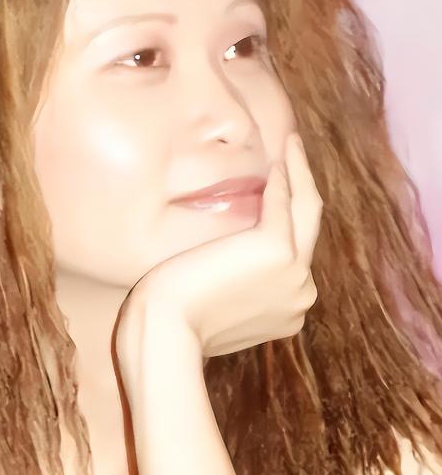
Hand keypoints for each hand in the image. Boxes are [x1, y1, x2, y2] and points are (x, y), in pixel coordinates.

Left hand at [116, 132, 322, 359]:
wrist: (166, 329)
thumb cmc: (176, 319)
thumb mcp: (215, 305)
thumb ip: (235, 286)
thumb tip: (226, 265)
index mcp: (288, 308)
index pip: (294, 253)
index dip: (287, 217)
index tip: (278, 191)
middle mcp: (302, 293)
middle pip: (309, 229)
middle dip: (304, 188)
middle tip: (295, 156)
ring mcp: (296, 275)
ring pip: (306, 211)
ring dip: (300, 172)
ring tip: (292, 145)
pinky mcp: (278, 251)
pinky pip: (284, 204)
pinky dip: (284, 177)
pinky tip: (278, 157)